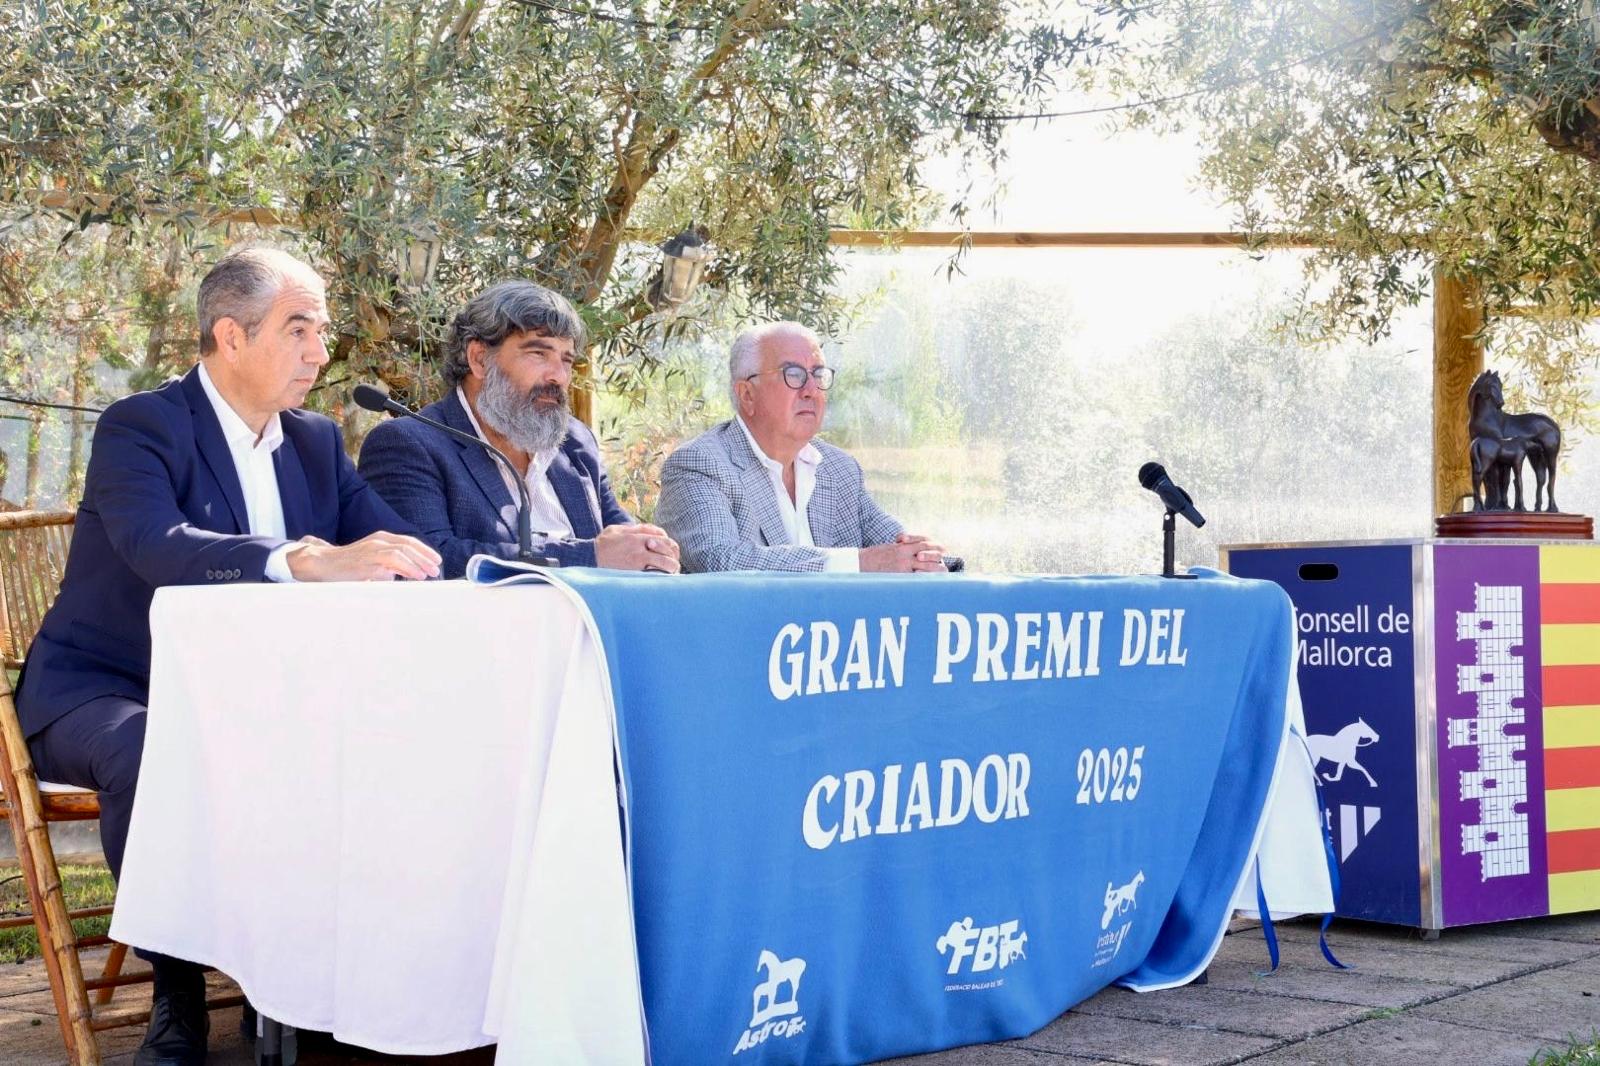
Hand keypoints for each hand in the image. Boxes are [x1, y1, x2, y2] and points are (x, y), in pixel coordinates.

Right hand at [285, 531, 441, 581]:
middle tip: (435, 568)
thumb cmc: (349, 564)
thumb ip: (390, 562)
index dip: (424, 550)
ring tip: (426, 574)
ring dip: (415, 564)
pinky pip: (386, 567)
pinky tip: (411, 578)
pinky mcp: (363, 565)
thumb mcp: (373, 557)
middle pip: (407, 546)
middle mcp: (377, 542)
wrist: (322, 564)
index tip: (436, 560)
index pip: (408, 541)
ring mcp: (370, 552)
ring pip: (399, 554)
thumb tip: (411, 572)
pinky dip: (401, 571)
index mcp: (381, 538)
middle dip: (424, 557)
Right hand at [594, 523, 681, 573]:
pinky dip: (662, 575)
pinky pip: (655, 574)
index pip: (663, 537)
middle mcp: (640, 546)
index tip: (670, 551)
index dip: (670, 544)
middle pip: (668, 547)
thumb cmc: (603, 544)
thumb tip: (652, 530)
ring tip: (672, 572)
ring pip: (665, 562)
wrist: (590, 558)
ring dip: (672, 567)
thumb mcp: (618, 530)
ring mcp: (638, 560)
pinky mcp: (635, 572)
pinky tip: (663, 579)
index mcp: (637, 535)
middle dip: (674, 555)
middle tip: (674, 563)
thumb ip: (636, 529)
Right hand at [859, 533, 947, 572]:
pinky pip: (917, 577)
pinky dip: (926, 579)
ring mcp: (903, 564)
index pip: (924, 542)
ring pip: (926, 566)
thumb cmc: (874, 556)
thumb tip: (914, 551)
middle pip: (929, 553)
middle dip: (938, 558)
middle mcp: (905, 553)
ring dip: (936, 570)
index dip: (935, 546)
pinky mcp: (900, 575)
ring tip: (943, 574)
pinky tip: (932, 582)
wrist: (860, 562)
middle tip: (945, 564)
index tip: (943, 550)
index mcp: (903, 545)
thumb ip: (903, 549)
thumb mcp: (890, 548)